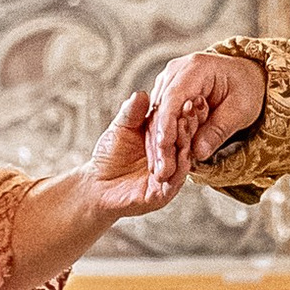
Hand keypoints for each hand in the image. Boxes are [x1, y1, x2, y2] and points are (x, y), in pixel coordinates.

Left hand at [79, 92, 186, 226]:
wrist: (96, 184)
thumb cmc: (110, 154)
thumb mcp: (121, 128)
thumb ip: (131, 113)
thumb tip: (141, 94)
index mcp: (165, 143)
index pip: (180, 126)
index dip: (184, 112)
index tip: (189, 95)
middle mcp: (172, 160)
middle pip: (186, 141)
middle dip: (189, 123)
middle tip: (192, 106)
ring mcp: (169, 178)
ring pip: (184, 160)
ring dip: (186, 141)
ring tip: (185, 124)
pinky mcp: (162, 195)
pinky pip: (175, 181)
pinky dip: (179, 167)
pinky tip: (181, 152)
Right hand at [144, 52, 265, 193]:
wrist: (247, 77)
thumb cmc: (247, 88)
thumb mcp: (241, 109)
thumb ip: (219, 129)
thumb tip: (198, 153)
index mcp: (195, 68)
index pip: (173, 98)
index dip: (166, 124)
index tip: (163, 147)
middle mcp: (176, 72)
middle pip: (159, 109)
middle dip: (159, 142)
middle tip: (161, 171)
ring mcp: (168, 83)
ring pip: (155, 117)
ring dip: (156, 146)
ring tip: (160, 172)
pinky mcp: (167, 96)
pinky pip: (160, 120)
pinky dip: (161, 141)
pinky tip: (163, 163)